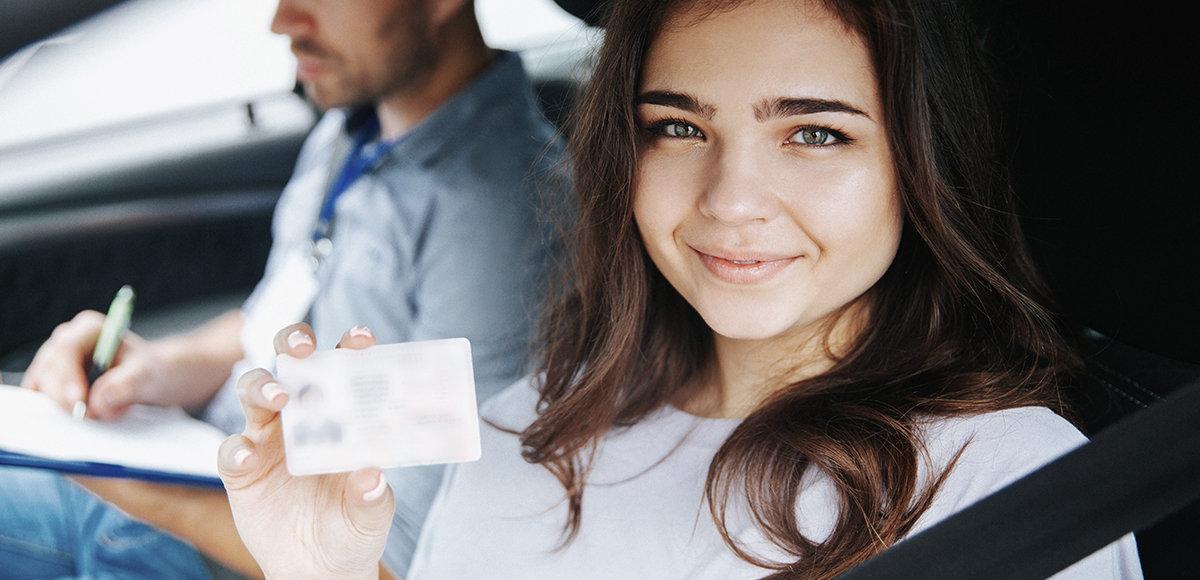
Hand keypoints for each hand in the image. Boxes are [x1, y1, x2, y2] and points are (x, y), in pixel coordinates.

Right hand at [21, 310, 161, 419]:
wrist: (156, 380)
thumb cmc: (152, 371)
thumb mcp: (148, 376)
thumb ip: (126, 385)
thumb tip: (98, 401)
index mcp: (89, 330)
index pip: (65, 351)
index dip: (67, 378)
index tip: (79, 402)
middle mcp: (67, 342)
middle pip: (47, 371)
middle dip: (65, 398)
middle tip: (86, 417)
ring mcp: (57, 364)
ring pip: (41, 388)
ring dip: (62, 407)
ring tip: (95, 416)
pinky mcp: (54, 384)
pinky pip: (43, 399)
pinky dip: (58, 412)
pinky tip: (81, 418)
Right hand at [218, 323, 392, 579]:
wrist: (319, 569)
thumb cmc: (353, 528)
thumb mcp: (371, 515)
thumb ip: (371, 496)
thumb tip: (372, 475)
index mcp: (341, 414)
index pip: (344, 368)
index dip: (349, 346)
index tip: (360, 338)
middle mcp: (302, 416)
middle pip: (290, 363)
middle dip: (294, 344)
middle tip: (303, 348)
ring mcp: (268, 438)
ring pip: (254, 391)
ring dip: (263, 386)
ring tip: (279, 398)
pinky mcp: (241, 469)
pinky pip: (230, 449)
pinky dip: (236, 448)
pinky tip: (249, 456)